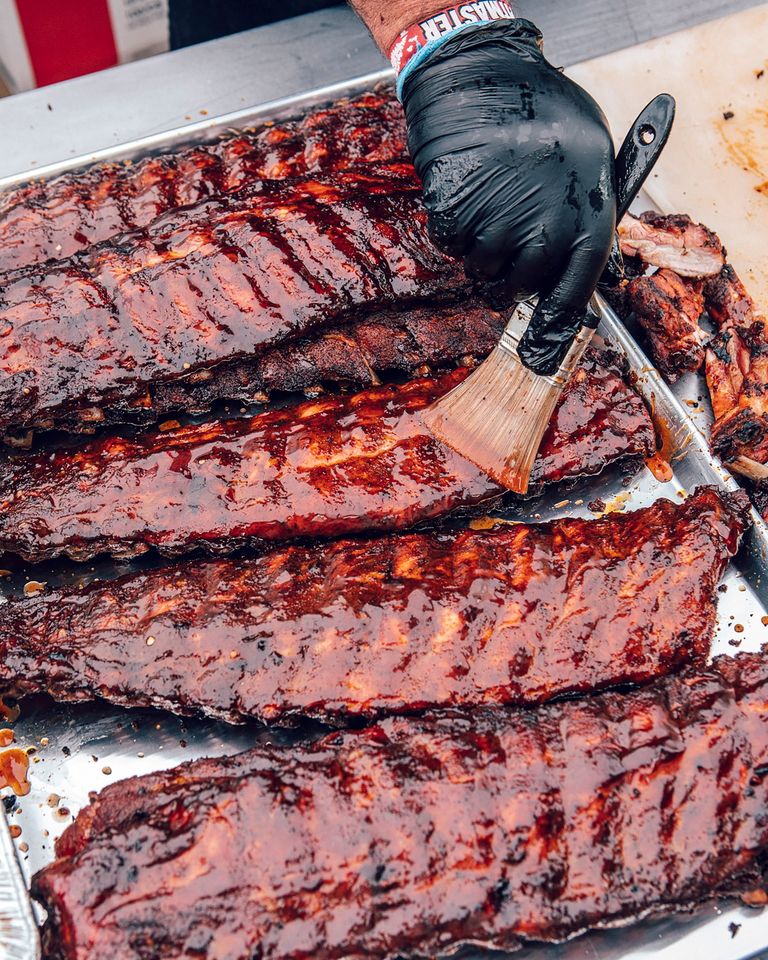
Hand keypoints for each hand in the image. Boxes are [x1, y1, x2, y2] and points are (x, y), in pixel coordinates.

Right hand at [401, 20, 615, 374]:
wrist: (483, 73)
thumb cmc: (542, 112)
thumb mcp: (590, 161)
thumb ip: (587, 218)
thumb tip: (592, 274)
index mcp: (586, 217)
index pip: (572, 294)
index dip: (553, 328)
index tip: (538, 353)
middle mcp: (544, 227)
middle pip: (516, 287)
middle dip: (507, 271)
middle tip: (505, 235)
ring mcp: (498, 222)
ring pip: (479, 268)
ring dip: (479, 245)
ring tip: (489, 198)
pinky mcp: (456, 212)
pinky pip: (450, 244)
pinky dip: (452, 225)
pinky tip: (467, 190)